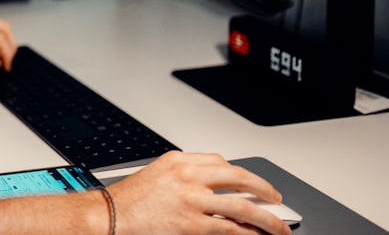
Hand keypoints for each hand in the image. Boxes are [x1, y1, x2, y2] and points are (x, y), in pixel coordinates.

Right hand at [109, 151, 291, 234]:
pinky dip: (248, 234)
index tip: (252, 184)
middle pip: (238, 178)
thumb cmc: (128, 200)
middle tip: (276, 200)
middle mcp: (187, 177)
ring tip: (278, 227)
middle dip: (263, 189)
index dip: (242, 175)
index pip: (220, 162)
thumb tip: (213, 185)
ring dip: (266, 219)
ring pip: (242, 207)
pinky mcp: (192, 225)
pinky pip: (230, 230)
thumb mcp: (156, 174)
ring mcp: (192, 201)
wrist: (109, 217)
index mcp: (178, 161)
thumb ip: (184, 174)